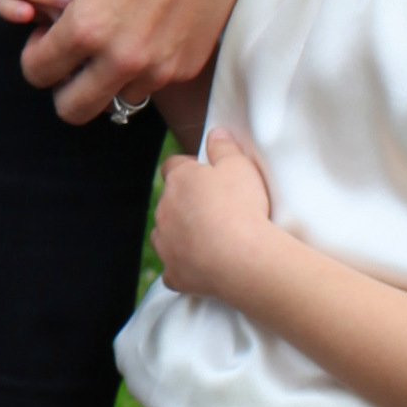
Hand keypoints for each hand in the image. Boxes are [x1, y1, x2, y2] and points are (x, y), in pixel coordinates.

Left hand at [15, 0, 250, 128]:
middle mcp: (122, 56)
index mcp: (87, 28)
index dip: (34, 56)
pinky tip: (145, 32)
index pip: (37, 72)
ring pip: (115, 97)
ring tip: (111, 41)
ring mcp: (158, 66)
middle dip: (62, 87)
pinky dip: (142, 68)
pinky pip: (152, 82)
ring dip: (107, 78)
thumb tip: (39, 17)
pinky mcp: (186, 66)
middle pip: (72, 109)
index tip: (45, 39)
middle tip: (69, 59)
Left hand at [153, 126, 278, 307]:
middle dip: (186, 203)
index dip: (188, 168)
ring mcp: (165, 244)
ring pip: (165, 234)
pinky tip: (201, 267)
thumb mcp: (240, 165)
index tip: (205, 174)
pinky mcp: (173, 273)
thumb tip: (215, 133)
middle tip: (216, 209)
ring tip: (209, 238)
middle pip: (169, 201)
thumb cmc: (242, 206)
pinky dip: (184, 266)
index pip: (173, 166)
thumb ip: (224, 147)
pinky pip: (173, 269)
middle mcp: (164, 210)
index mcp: (179, 180)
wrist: (243, 258)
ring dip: (180, 234)